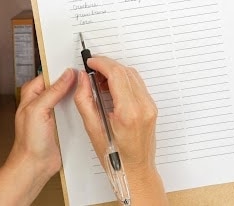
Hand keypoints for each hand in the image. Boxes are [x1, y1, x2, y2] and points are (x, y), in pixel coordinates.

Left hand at [0, 68, 77, 204]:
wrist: (35, 166)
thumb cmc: (29, 142)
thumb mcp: (38, 110)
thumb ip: (53, 91)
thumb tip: (67, 75)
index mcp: (32, 94)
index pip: (49, 75)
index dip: (62, 70)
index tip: (76, 66)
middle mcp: (42, 101)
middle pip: (59, 84)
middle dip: (72, 80)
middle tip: (85, 76)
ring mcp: (52, 112)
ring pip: (67, 97)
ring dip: (76, 94)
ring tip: (89, 88)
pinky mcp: (61, 123)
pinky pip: (71, 110)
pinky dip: (79, 107)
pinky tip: (87, 105)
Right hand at [74, 56, 166, 203]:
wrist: (136, 171)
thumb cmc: (115, 157)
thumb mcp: (93, 129)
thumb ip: (85, 100)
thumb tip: (82, 79)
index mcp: (129, 112)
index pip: (116, 74)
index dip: (101, 63)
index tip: (90, 62)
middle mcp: (143, 106)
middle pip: (125, 72)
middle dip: (107, 66)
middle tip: (91, 71)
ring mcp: (150, 106)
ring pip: (132, 76)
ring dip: (115, 72)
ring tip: (99, 80)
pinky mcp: (151, 107)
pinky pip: (137, 85)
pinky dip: (123, 80)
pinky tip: (111, 88)